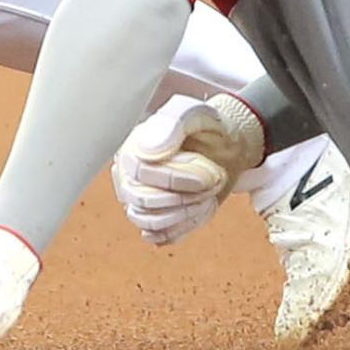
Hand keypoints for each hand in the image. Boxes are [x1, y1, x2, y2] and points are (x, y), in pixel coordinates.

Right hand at [114, 93, 262, 247]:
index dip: (177, 179)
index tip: (209, 174)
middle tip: (214, 183)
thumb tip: (148, 150)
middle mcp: (127, 175)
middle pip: (143, 201)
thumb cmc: (207, 128)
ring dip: (186, 213)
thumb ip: (174, 123)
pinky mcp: (152, 218)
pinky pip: (158, 235)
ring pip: (149, 221)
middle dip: (186, 197)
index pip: (141, 173)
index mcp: (131, 147)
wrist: (223, 147)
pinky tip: (200, 209)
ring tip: (208, 196)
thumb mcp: (196, 114)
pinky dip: (183, 227)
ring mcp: (137, 200)